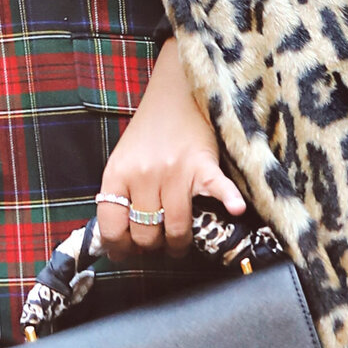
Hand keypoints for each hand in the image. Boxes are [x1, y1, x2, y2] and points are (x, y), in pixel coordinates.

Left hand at [96, 42, 243, 264]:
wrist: (175, 93)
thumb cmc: (148, 132)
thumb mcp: (122, 160)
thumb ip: (120, 194)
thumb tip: (117, 239)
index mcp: (117, 173)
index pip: (112, 225)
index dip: (120, 247)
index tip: (127, 254)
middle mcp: (143, 174)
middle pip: (146, 232)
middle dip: (152, 247)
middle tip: (158, 246)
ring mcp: (174, 170)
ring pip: (176, 226)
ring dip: (179, 243)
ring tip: (180, 244)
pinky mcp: (202, 164)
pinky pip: (217, 188)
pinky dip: (229, 200)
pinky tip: (236, 210)